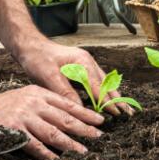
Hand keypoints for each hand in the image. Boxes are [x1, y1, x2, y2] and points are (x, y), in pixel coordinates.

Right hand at [0, 84, 103, 159]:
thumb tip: (67, 113)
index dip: (85, 113)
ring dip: (70, 143)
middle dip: (84, 128)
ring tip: (83, 150)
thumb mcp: (27, 95)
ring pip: (53, 132)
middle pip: (64, 118)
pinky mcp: (14, 130)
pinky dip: (47, 153)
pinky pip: (34, 145)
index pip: (67, 103)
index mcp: (40, 93)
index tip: (98, 120)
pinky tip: (56, 159)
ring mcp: (25, 116)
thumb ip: (45, 102)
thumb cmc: (5, 105)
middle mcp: (35, 103)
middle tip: (98, 135)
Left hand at [17, 37, 132, 115]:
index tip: (117, 113)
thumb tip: (79, 109)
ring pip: (103, 80)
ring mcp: (85, 62)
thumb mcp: (49, 76)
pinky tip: (106, 97)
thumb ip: (65, 92)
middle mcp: (87, 61)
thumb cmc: (38, 59)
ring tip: (122, 106)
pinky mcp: (80, 66)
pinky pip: (96, 79)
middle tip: (128, 112)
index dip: (107, 101)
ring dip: (112, 94)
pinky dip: (103, 89)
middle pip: (105, 82)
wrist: (31, 46)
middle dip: (116, 98)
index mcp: (82, 62)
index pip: (98, 86)